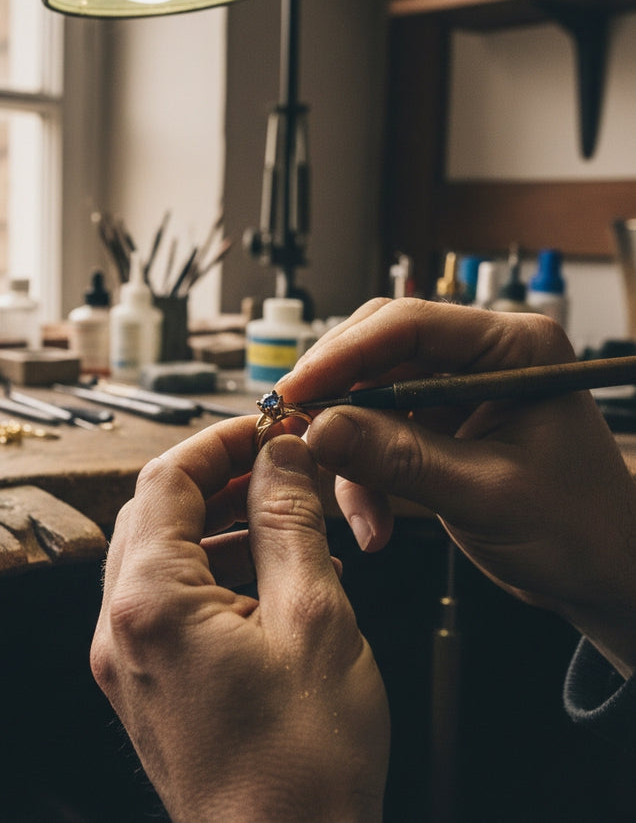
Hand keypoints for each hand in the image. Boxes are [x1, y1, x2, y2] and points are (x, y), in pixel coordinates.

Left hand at [91, 416, 388, 821]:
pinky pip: (167, 599)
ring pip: (161, 553)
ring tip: (285, 519)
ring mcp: (126, 659)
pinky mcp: (147, 682)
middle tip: (277, 466)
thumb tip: (282, 455)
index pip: (167, 479)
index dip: (220, 441)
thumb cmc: (302, 765)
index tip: (267, 428)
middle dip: (217, 477)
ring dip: (217, 522)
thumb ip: (290, 522)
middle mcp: (120, 628)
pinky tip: (270, 575)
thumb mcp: (314, 618)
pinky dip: (212, 569)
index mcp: (151, 603)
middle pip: (154, 511)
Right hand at [276, 297, 635, 678]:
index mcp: (513, 348)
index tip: (296, 390)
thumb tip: (320, 429)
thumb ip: (399, 458)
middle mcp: (480, 357)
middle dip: (337, 397)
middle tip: (295, 430)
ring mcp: (456, 391)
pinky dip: (366, 476)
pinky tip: (374, 519)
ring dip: (352, 452)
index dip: (344, 354)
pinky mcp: (439, 425)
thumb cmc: (578, 529)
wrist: (604, 574)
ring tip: (360, 509)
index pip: (411, 324)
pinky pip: (378, 434)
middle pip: (380, 352)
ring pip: (370, 397)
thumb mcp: (484, 493)